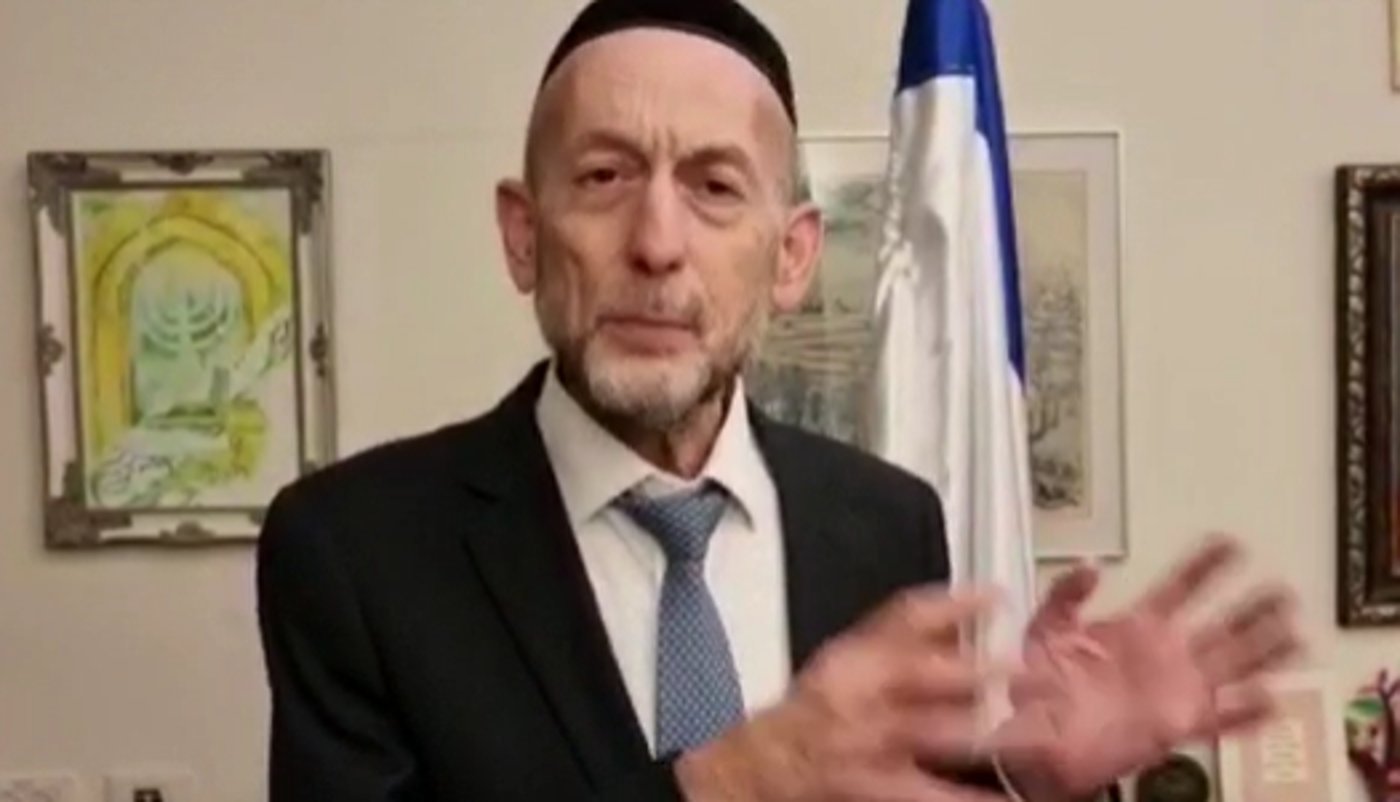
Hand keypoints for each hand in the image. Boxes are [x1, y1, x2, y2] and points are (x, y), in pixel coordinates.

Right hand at [678, 586, 1026, 801]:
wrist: (764, 767)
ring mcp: (867, 742)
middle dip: (977, 669)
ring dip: (985, 731)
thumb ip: (900, 633)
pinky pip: (930, 792)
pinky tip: (1004, 800)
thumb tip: (968, 605)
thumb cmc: (813, 712)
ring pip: (931, 731)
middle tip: (1031, 668)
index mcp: (855, 655)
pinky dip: (968, 798)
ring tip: (1035, 731)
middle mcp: (858, 694)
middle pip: (921, 672)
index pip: (903, 617)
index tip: (998, 597)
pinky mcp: (874, 786)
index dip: (952, 603)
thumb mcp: (847, 658)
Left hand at [997, 535, 1302, 800]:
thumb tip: (1092, 564)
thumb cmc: (1036, 685)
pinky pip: (1221, 720)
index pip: (1180, 588)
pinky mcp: (1176, 726)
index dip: (1205, 566)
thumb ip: (1066, 594)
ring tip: (1298, 633)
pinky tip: (1274, 701)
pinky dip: (1247, 712)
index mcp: (1137, 627)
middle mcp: (1165, 655)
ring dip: (1265, 651)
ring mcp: (1175, 690)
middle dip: (1253, 608)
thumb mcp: (1045, 628)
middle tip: (1283, 590)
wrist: (1035, 738)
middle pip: (1221, 626)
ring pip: (1232, 666)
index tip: (1231, 543)